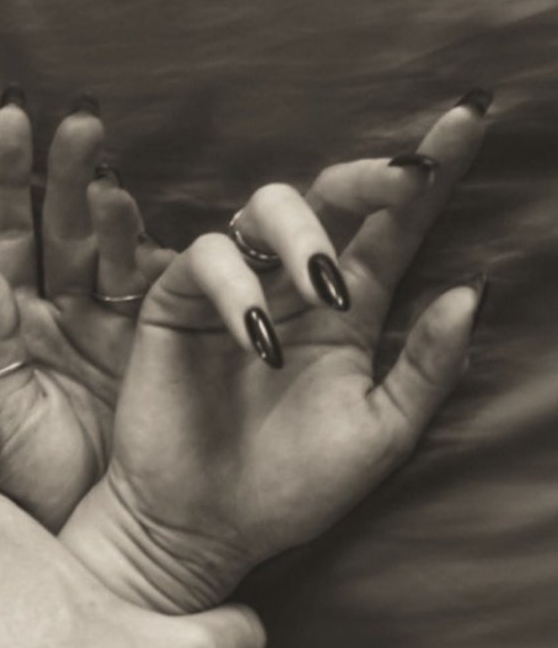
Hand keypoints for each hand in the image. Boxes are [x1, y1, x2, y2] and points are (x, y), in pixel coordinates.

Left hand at [0, 91, 172, 528]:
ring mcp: (116, 323)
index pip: (5, 233)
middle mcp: (66, 309)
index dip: (5, 176)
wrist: (98, 532)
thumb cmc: (35, 479)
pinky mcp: (164, 345)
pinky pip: (167, 292)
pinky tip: (174, 231)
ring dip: (116, 208)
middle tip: (80, 120)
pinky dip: (171, 259)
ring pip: (115, 250)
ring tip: (115, 175)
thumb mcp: (3, 413)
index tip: (10, 117)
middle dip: (66, 173)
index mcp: (18, 321)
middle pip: (62, 226)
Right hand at [62, 95, 490, 612]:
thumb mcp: (379, 435)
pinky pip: (208, 258)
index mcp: (351, 314)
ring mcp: (235, 290)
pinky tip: (260, 338)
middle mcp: (294, 288)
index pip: (396, 229)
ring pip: (266, 207)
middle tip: (400, 181)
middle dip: (368, 175)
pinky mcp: (176, 303)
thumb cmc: (291, 488)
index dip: (432, 172)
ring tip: (326, 289)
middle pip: (331, 195)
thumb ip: (425, 368)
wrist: (202, 530)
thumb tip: (469, 290)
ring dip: (305, 232)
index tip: (470, 117)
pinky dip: (238, 286)